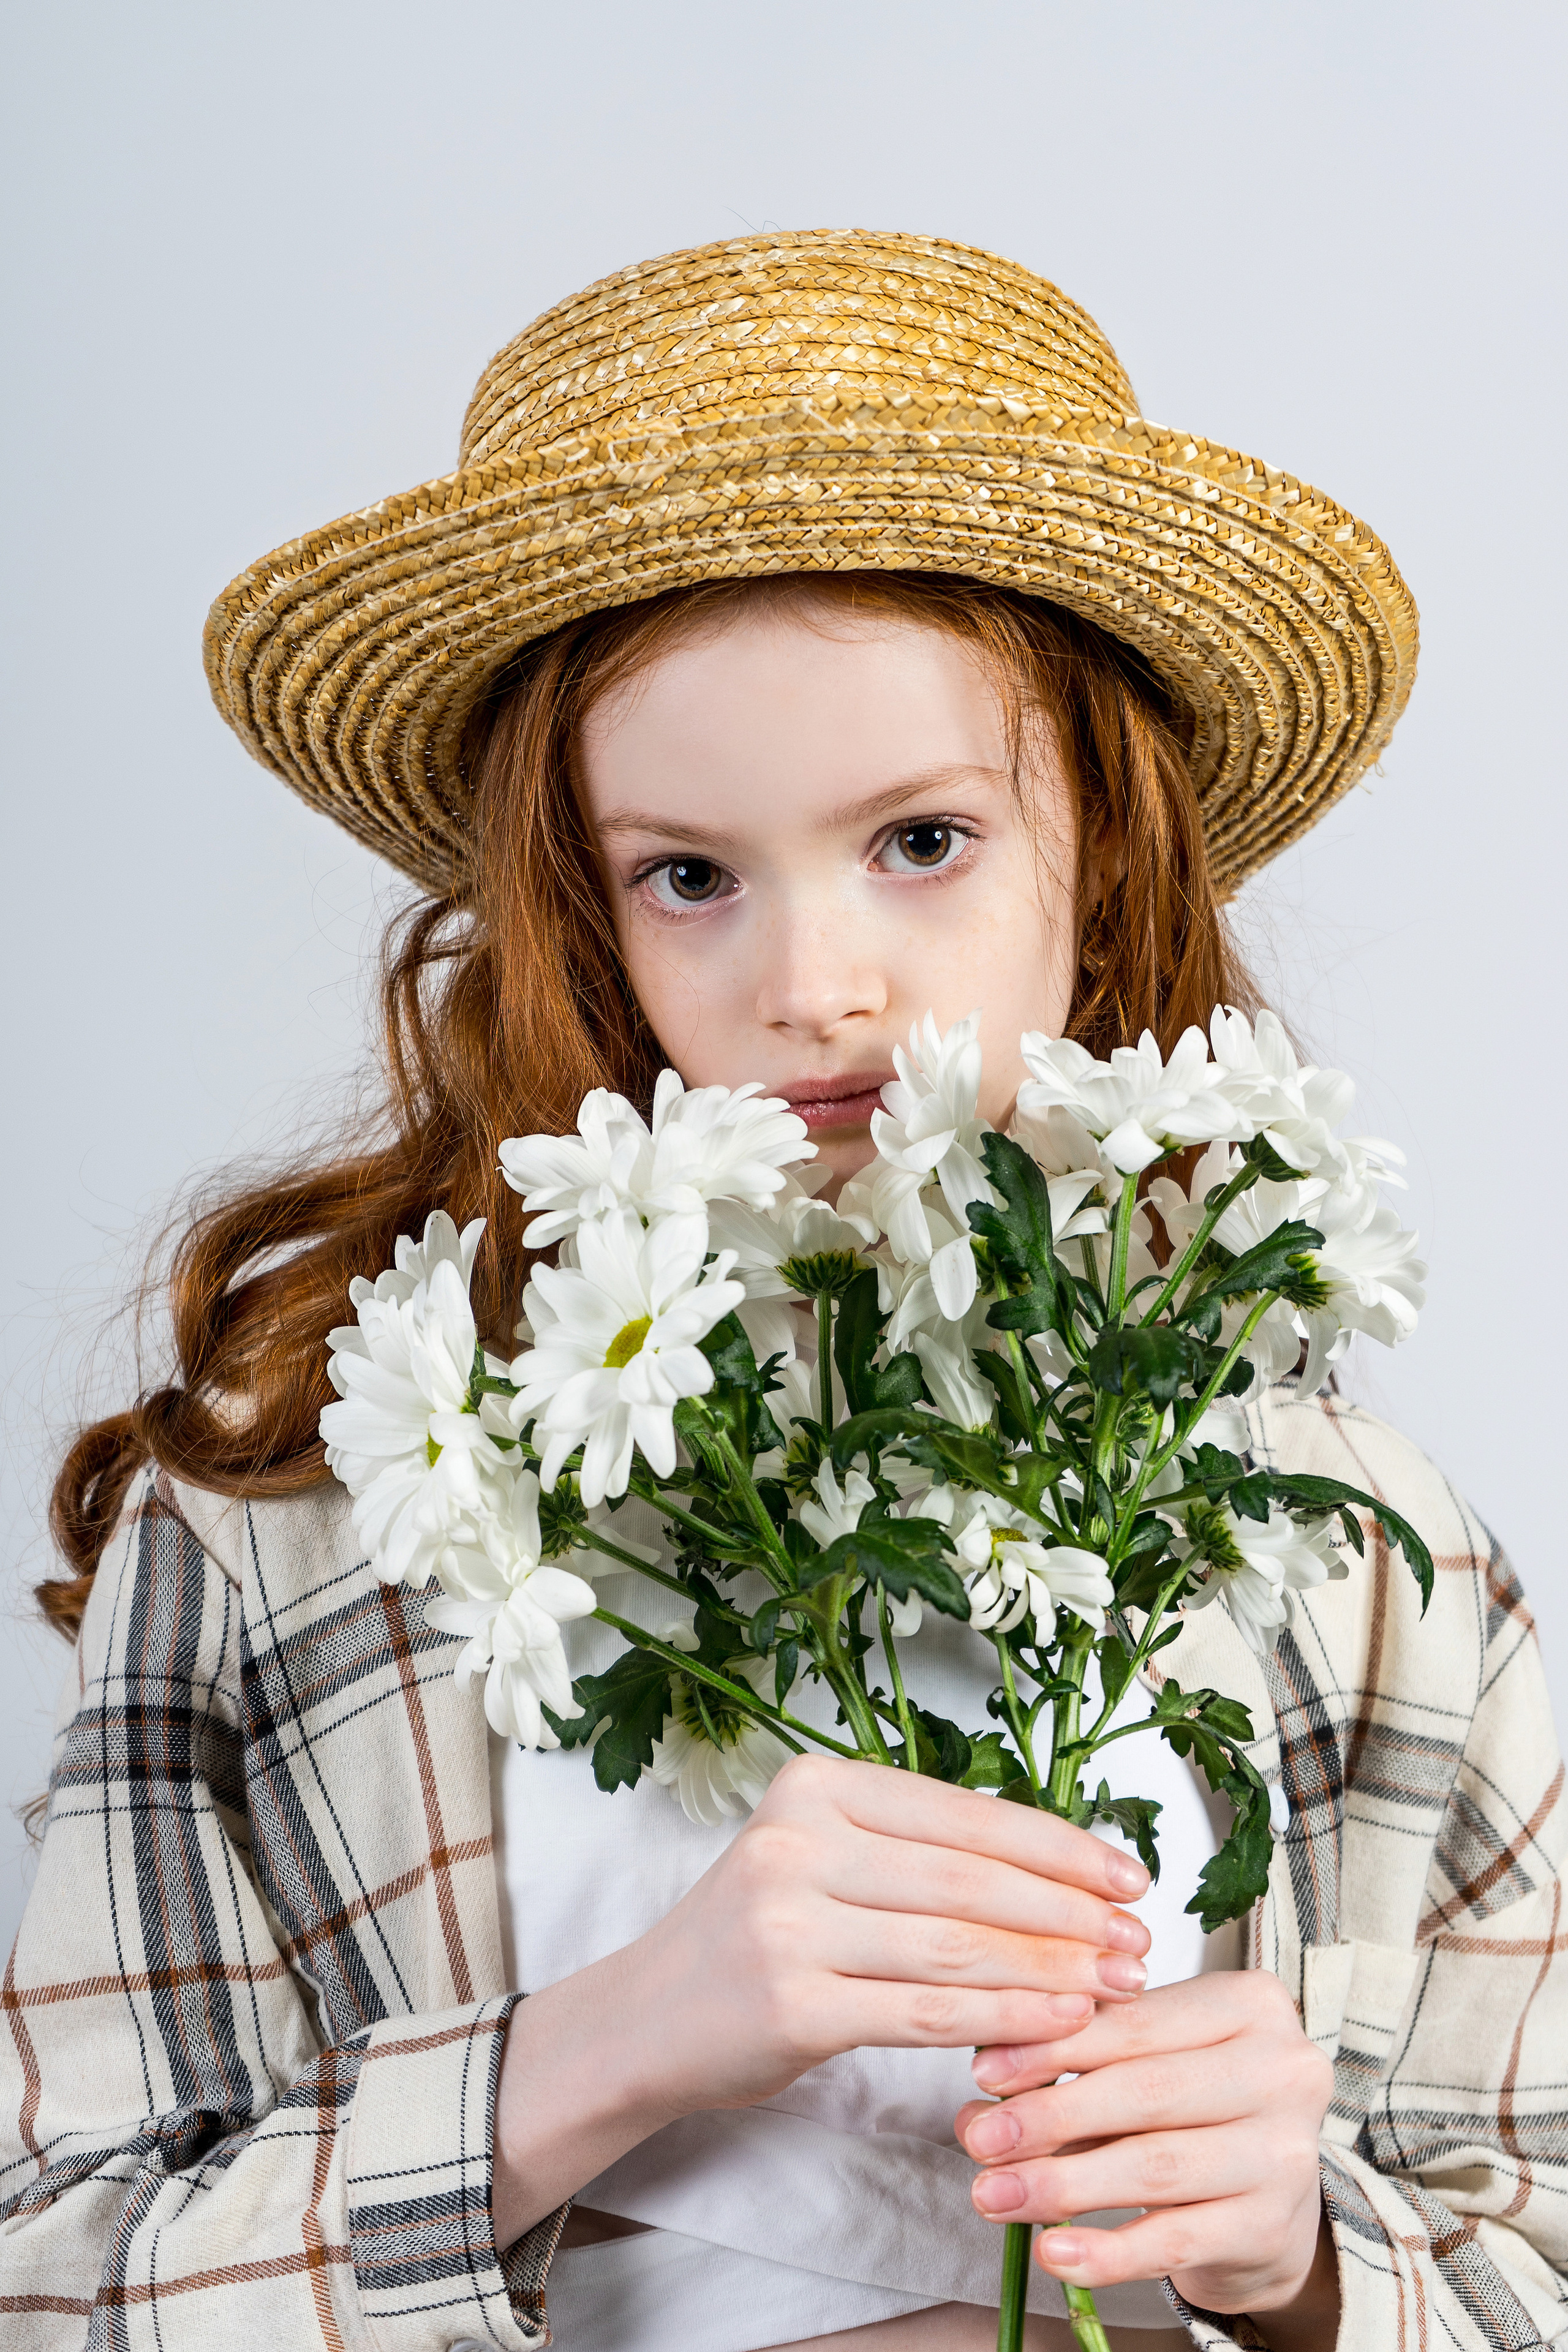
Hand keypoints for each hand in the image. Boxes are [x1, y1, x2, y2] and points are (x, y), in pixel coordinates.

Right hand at [493, 1754, 1151, 2243]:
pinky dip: (1004, 2017)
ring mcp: (788, 1922)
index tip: (1129, 1875)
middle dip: (1070, 1913)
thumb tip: (1063, 1871)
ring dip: (1054, 1969)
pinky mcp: (791, 2005)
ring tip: (1118, 1984)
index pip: (966, 1814)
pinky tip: (1061, 2022)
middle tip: (1139, 1941)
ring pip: (957, 1946)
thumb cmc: (758, 1937)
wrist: (645, 2020)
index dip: (1059, 1846)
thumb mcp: (824, 1861)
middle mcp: (797, 1840)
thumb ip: (919, 1855)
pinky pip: (925, 2012)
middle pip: (971, 1879)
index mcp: (815, 1785)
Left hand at [956, 1972, 1335, 2330]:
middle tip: (980, 2138)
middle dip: (1051, 2116)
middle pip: (1146, 2090)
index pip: (1137, 2021)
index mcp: (1251, 2003)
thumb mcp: (1141, 2070)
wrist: (1267, 2204)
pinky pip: (1174, 2240)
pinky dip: (1106, 2251)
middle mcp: (1285, 2070)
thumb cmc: (1194, 2113)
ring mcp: (1286, 2153)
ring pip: (1155, 2165)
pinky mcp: (1271, 2227)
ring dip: (1062, 2184)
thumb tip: (980, 2101)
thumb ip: (1070, 2072)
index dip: (1056, 2045)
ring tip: (994, 2195)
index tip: (984, 2071)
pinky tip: (1052, 2252)